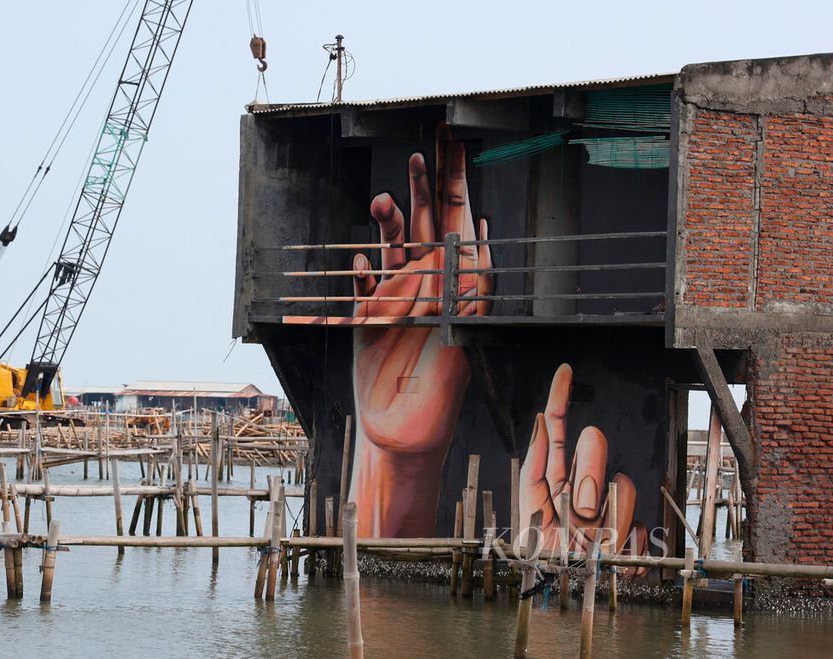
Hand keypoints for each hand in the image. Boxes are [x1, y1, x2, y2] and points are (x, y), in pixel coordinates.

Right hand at [350, 139, 492, 536]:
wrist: (401, 437)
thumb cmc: (440, 402)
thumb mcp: (459, 354)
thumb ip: (461, 312)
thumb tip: (473, 262)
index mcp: (454, 293)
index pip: (459, 234)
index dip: (458, 194)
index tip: (458, 156)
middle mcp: (425, 290)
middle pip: (425, 229)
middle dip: (424, 190)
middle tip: (422, 153)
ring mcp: (393, 302)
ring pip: (391, 250)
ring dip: (388, 225)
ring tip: (383, 201)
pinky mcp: (364, 319)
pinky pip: (361, 287)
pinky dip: (361, 274)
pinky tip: (362, 262)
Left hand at [520, 364, 647, 571]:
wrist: (570, 600)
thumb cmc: (546, 562)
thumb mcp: (532, 516)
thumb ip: (537, 472)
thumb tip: (542, 422)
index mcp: (549, 481)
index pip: (555, 430)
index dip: (559, 398)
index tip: (564, 371)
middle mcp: (579, 485)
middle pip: (592, 446)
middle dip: (590, 472)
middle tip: (583, 512)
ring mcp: (607, 502)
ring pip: (620, 479)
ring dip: (607, 514)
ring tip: (590, 542)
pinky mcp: (631, 524)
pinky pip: (637, 510)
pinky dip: (625, 534)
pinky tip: (612, 554)